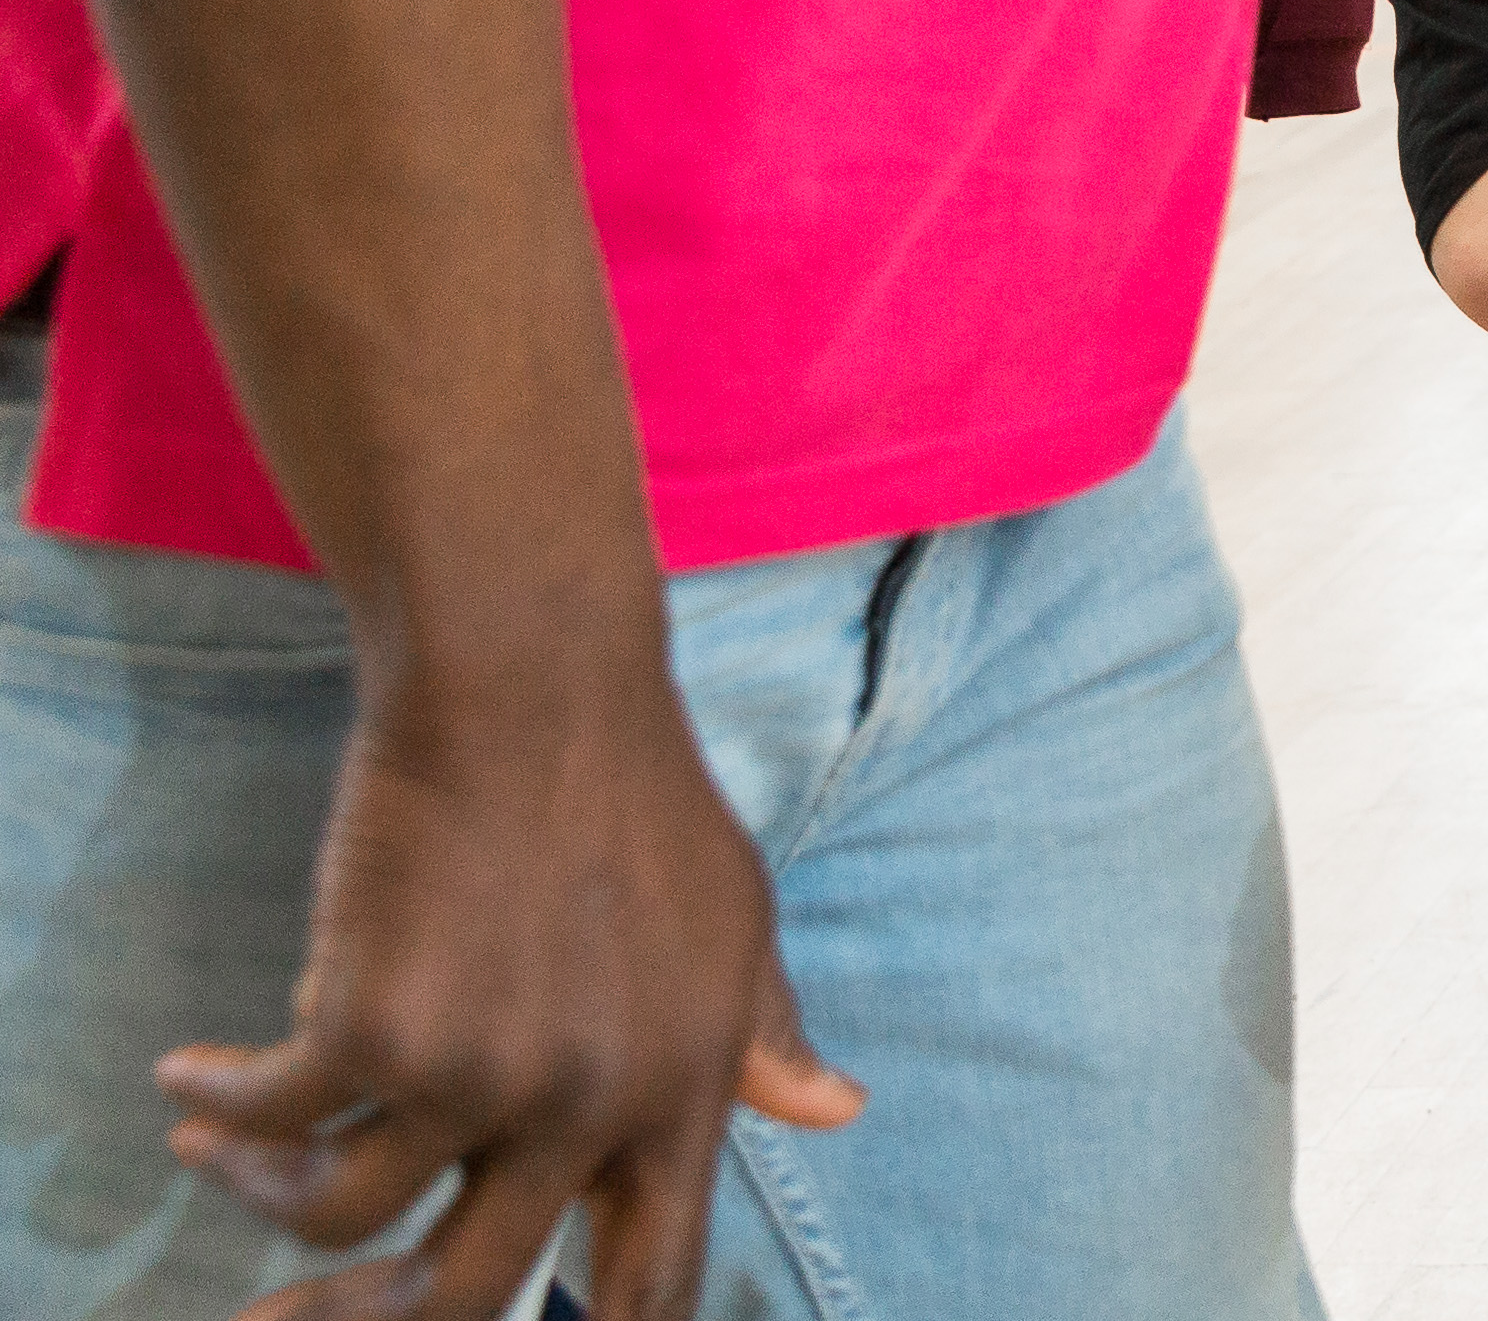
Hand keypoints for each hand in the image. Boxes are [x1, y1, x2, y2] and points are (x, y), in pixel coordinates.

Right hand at [155, 654, 858, 1320]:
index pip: (654, 1278)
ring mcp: (479, 1075)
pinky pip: (270, 1123)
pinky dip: (220, 1107)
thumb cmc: (636, 796)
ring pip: (339, 1224)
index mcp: (686, 1090)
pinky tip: (194, 1080)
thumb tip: (837, 1115)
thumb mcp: (734, 917)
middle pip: (469, 1299)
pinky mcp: (373, 1029)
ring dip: (262, 1199)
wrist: (536, 686)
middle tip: (295, 1312)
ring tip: (225, 1150)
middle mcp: (589, 1105)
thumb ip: (763, 1034)